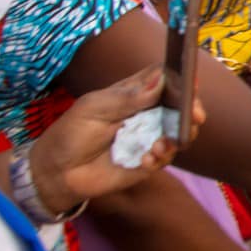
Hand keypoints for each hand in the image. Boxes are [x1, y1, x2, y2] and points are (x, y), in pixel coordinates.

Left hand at [28, 65, 205, 211]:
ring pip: (180, 132)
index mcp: (136, 93)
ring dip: (177, 138)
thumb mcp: (94, 108)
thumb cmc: (72, 133)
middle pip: (181, 106)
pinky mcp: (148, 162)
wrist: (56, 172)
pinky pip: (165, 158)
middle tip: (194, 117)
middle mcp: (149, 114)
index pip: (166, 79)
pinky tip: (145, 159)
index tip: (191, 82)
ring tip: (160, 146)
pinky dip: (160, 158)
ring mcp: (150, 138)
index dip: (181, 78)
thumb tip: (162, 80)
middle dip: (192, 110)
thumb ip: (128, 97)